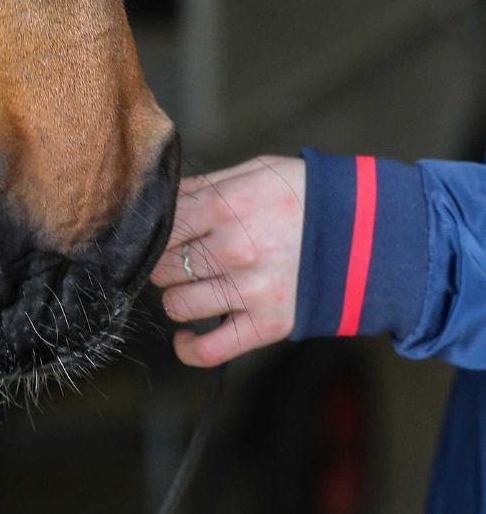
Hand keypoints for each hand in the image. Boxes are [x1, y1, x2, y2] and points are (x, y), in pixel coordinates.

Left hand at [151, 156, 305, 367]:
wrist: (368, 232)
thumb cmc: (305, 195)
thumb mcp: (254, 171)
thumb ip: (204, 185)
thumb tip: (162, 195)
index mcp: (224, 208)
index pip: (160, 226)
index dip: (153, 229)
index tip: (159, 230)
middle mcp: (232, 251)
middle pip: (162, 266)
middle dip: (162, 261)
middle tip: (178, 256)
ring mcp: (250, 292)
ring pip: (177, 305)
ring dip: (176, 296)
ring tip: (191, 284)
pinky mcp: (269, 326)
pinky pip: (211, 350)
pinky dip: (189, 349)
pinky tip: (186, 336)